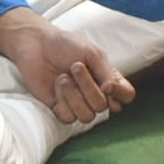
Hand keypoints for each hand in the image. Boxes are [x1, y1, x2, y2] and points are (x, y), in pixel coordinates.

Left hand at [0, 9, 135, 123]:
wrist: (37, 46)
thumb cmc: (66, 45)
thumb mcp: (92, 54)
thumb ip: (106, 73)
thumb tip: (112, 92)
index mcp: (107, 78)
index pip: (126, 95)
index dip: (120, 94)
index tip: (107, 85)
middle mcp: (95, 93)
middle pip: (102, 106)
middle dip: (88, 87)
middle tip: (75, 67)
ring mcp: (78, 103)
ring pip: (87, 116)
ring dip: (74, 95)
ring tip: (63, 77)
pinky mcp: (61, 109)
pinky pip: (69, 117)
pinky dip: (62, 100)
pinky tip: (56, 86)